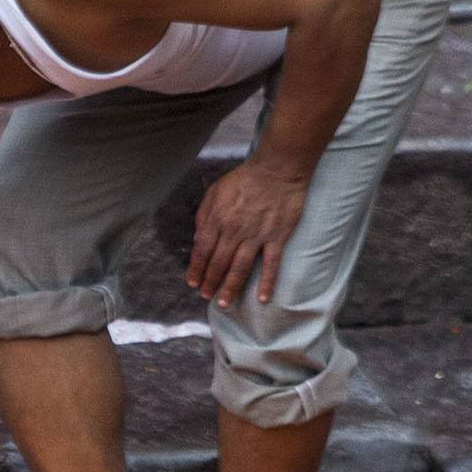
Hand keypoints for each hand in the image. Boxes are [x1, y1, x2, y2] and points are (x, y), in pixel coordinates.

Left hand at [188, 159, 309, 309]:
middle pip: (219, 263)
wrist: (278, 168)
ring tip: (224, 303)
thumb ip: (204, 215)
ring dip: (231, 288)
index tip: (193, 282)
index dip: (196, 269)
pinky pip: (271, 264)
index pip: (202, 250)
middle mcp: (235, 230)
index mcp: (218, 219)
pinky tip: (263, 298)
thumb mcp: (215, 190)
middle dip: (210, 282)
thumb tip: (197, 239)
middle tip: (206, 296)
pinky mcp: (277, 237)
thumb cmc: (245, 178)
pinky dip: (268, 283)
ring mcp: (257, 236)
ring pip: (240, 268)